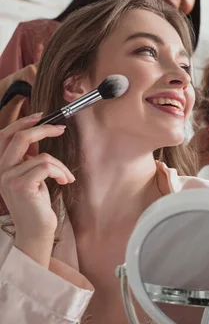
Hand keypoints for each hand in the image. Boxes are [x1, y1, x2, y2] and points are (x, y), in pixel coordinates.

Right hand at [0, 113, 73, 263]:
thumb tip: (38, 133)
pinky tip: (65, 182)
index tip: (41, 116)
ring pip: (42, 156)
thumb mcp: (31, 175)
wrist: (36, 229)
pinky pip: (46, 166)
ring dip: (61, 166)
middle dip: (44, 129)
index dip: (22, 122)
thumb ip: (29, 156)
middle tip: (61, 129)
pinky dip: (60, 172)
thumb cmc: (36, 203)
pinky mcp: (20, 186)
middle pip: (19, 137)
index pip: (4, 135)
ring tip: (66, 176)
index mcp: (1, 165)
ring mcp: (8, 178)